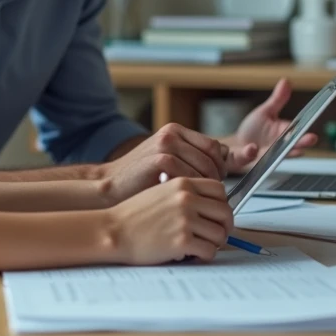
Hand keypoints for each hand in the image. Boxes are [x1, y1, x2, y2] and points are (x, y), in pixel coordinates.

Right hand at [102, 124, 227, 202]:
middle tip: (214, 197)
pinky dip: (195, 193)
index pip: (213, 145)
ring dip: (208, 188)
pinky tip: (190, 204)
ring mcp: (166, 145)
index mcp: (174, 131)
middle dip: (218, 177)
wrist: (111, 187)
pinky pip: (192, 177)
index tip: (221, 182)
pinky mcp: (161, 159)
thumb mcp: (167, 162)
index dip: (222, 165)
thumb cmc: (140, 180)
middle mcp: (172, 134)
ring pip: (206, 167)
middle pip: (213, 155)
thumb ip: (190, 158)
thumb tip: (225, 159)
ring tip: (203, 202)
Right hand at [108, 176, 232, 263]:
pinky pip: (209, 251)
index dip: (221, 204)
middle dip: (224, 225)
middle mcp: (186, 198)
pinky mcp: (182, 240)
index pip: (220, 189)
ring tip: (202, 245)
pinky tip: (192, 254)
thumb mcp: (161, 192)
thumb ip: (185, 194)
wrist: (112, 230)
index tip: (217, 214)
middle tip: (216, 234)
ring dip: (215, 242)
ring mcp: (185, 219)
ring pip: (221, 233)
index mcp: (182, 183)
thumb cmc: (133, 215)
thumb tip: (211, 206)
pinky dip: (204, 255)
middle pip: (226, 211)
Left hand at [219, 78, 318, 173]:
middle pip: (290, 149)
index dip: (305, 137)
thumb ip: (277, 100)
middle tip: (309, 141)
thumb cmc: (253, 131)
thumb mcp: (265, 112)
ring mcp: (262, 156)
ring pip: (270, 158)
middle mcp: (275, 148)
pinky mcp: (247, 161)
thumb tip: (286, 81)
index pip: (296, 136)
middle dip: (299, 146)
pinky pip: (247, 159)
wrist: (235, 145)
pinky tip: (251, 148)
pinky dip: (249, 154)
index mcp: (282, 134)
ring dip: (274, 153)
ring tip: (277, 144)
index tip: (313, 136)